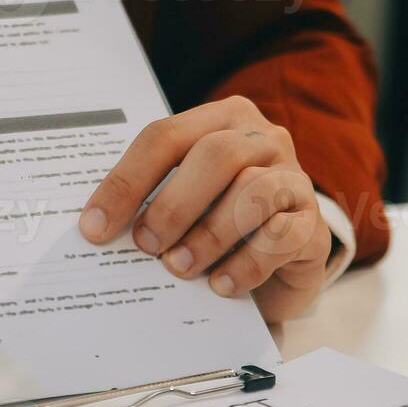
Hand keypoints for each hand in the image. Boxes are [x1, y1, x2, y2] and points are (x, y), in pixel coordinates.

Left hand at [79, 96, 331, 322]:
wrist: (281, 258)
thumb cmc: (218, 222)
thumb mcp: (185, 201)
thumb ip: (152, 200)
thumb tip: (96, 230)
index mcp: (220, 120)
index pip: (164, 137)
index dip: (126, 181)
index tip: (95, 226)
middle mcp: (262, 140)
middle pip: (215, 155)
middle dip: (173, 204)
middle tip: (145, 244)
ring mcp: (294, 178)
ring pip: (253, 191)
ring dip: (209, 234)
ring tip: (180, 267)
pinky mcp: (313, 223)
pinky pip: (283, 236)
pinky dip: (247, 263)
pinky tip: (222, 286)